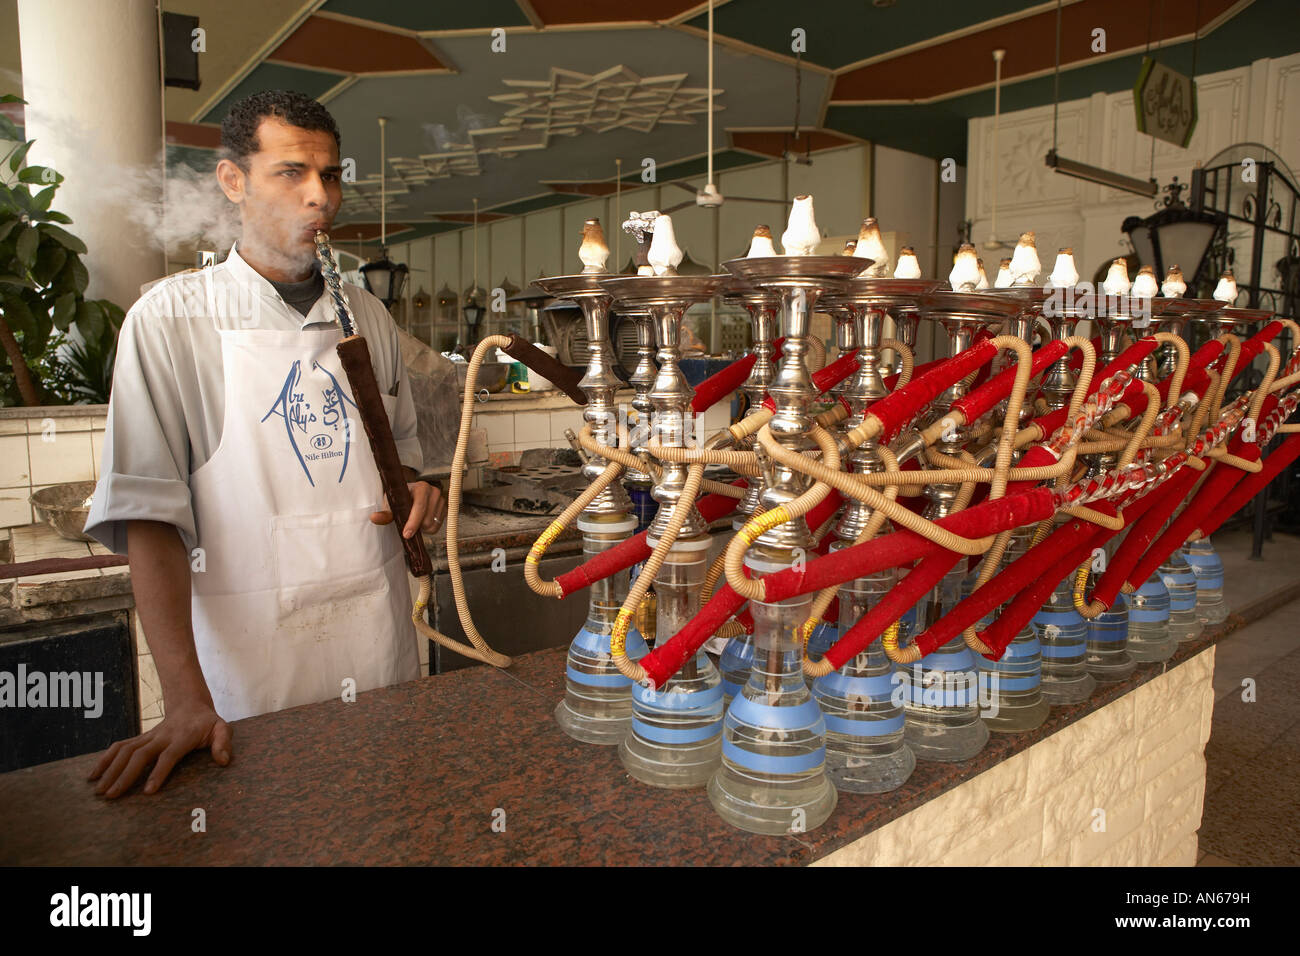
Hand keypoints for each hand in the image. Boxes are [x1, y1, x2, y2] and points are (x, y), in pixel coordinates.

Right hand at [88, 703, 232, 797]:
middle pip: (140, 755)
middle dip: (125, 775)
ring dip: (110, 769)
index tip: (148, 791)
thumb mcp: (222, 729)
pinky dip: (105, 759)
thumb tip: (223, 761)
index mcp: (182, 737)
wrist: (190, 706)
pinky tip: (93, 775)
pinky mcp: (139, 738)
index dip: (159, 772)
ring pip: (125, 751)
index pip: (168, 755)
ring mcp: (148, 736)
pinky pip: (119, 746)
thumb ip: (223, 743)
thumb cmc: (207, 724)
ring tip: (99, 790)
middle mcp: (161, 736)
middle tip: (112, 796)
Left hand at [371, 481, 444, 538]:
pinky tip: (422, 521)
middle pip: (427, 520)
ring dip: (422, 528)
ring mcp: (442, 501)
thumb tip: (375, 518)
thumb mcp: (390, 503)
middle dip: (416, 526)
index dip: (413, 523)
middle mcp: (434, 492)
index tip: (406, 534)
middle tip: (407, 524)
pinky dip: (429, 529)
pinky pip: (437, 527)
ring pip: (433, 525)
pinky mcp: (446, 510)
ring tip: (415, 521)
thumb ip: (385, 513)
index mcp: (421, 487)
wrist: (410, 494)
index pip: (419, 507)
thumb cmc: (400, 498)